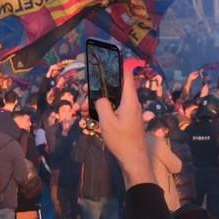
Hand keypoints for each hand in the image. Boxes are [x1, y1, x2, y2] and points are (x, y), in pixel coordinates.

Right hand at [94, 61, 153, 185]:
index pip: (126, 74)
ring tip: (84, 108)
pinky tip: (92, 115)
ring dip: (98, 101)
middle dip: (99, 87)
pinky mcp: (127, 120)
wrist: (134, 160)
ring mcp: (130, 112)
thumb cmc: (122, 140)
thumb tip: (100, 97)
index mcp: (130, 99)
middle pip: (115, 87)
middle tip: (85, 90)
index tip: (106, 59)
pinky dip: (103, 110)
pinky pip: (114, 109)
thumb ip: (102, 104)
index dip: (116, 65)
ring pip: (113, 99)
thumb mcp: (107, 121)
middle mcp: (132, 103)